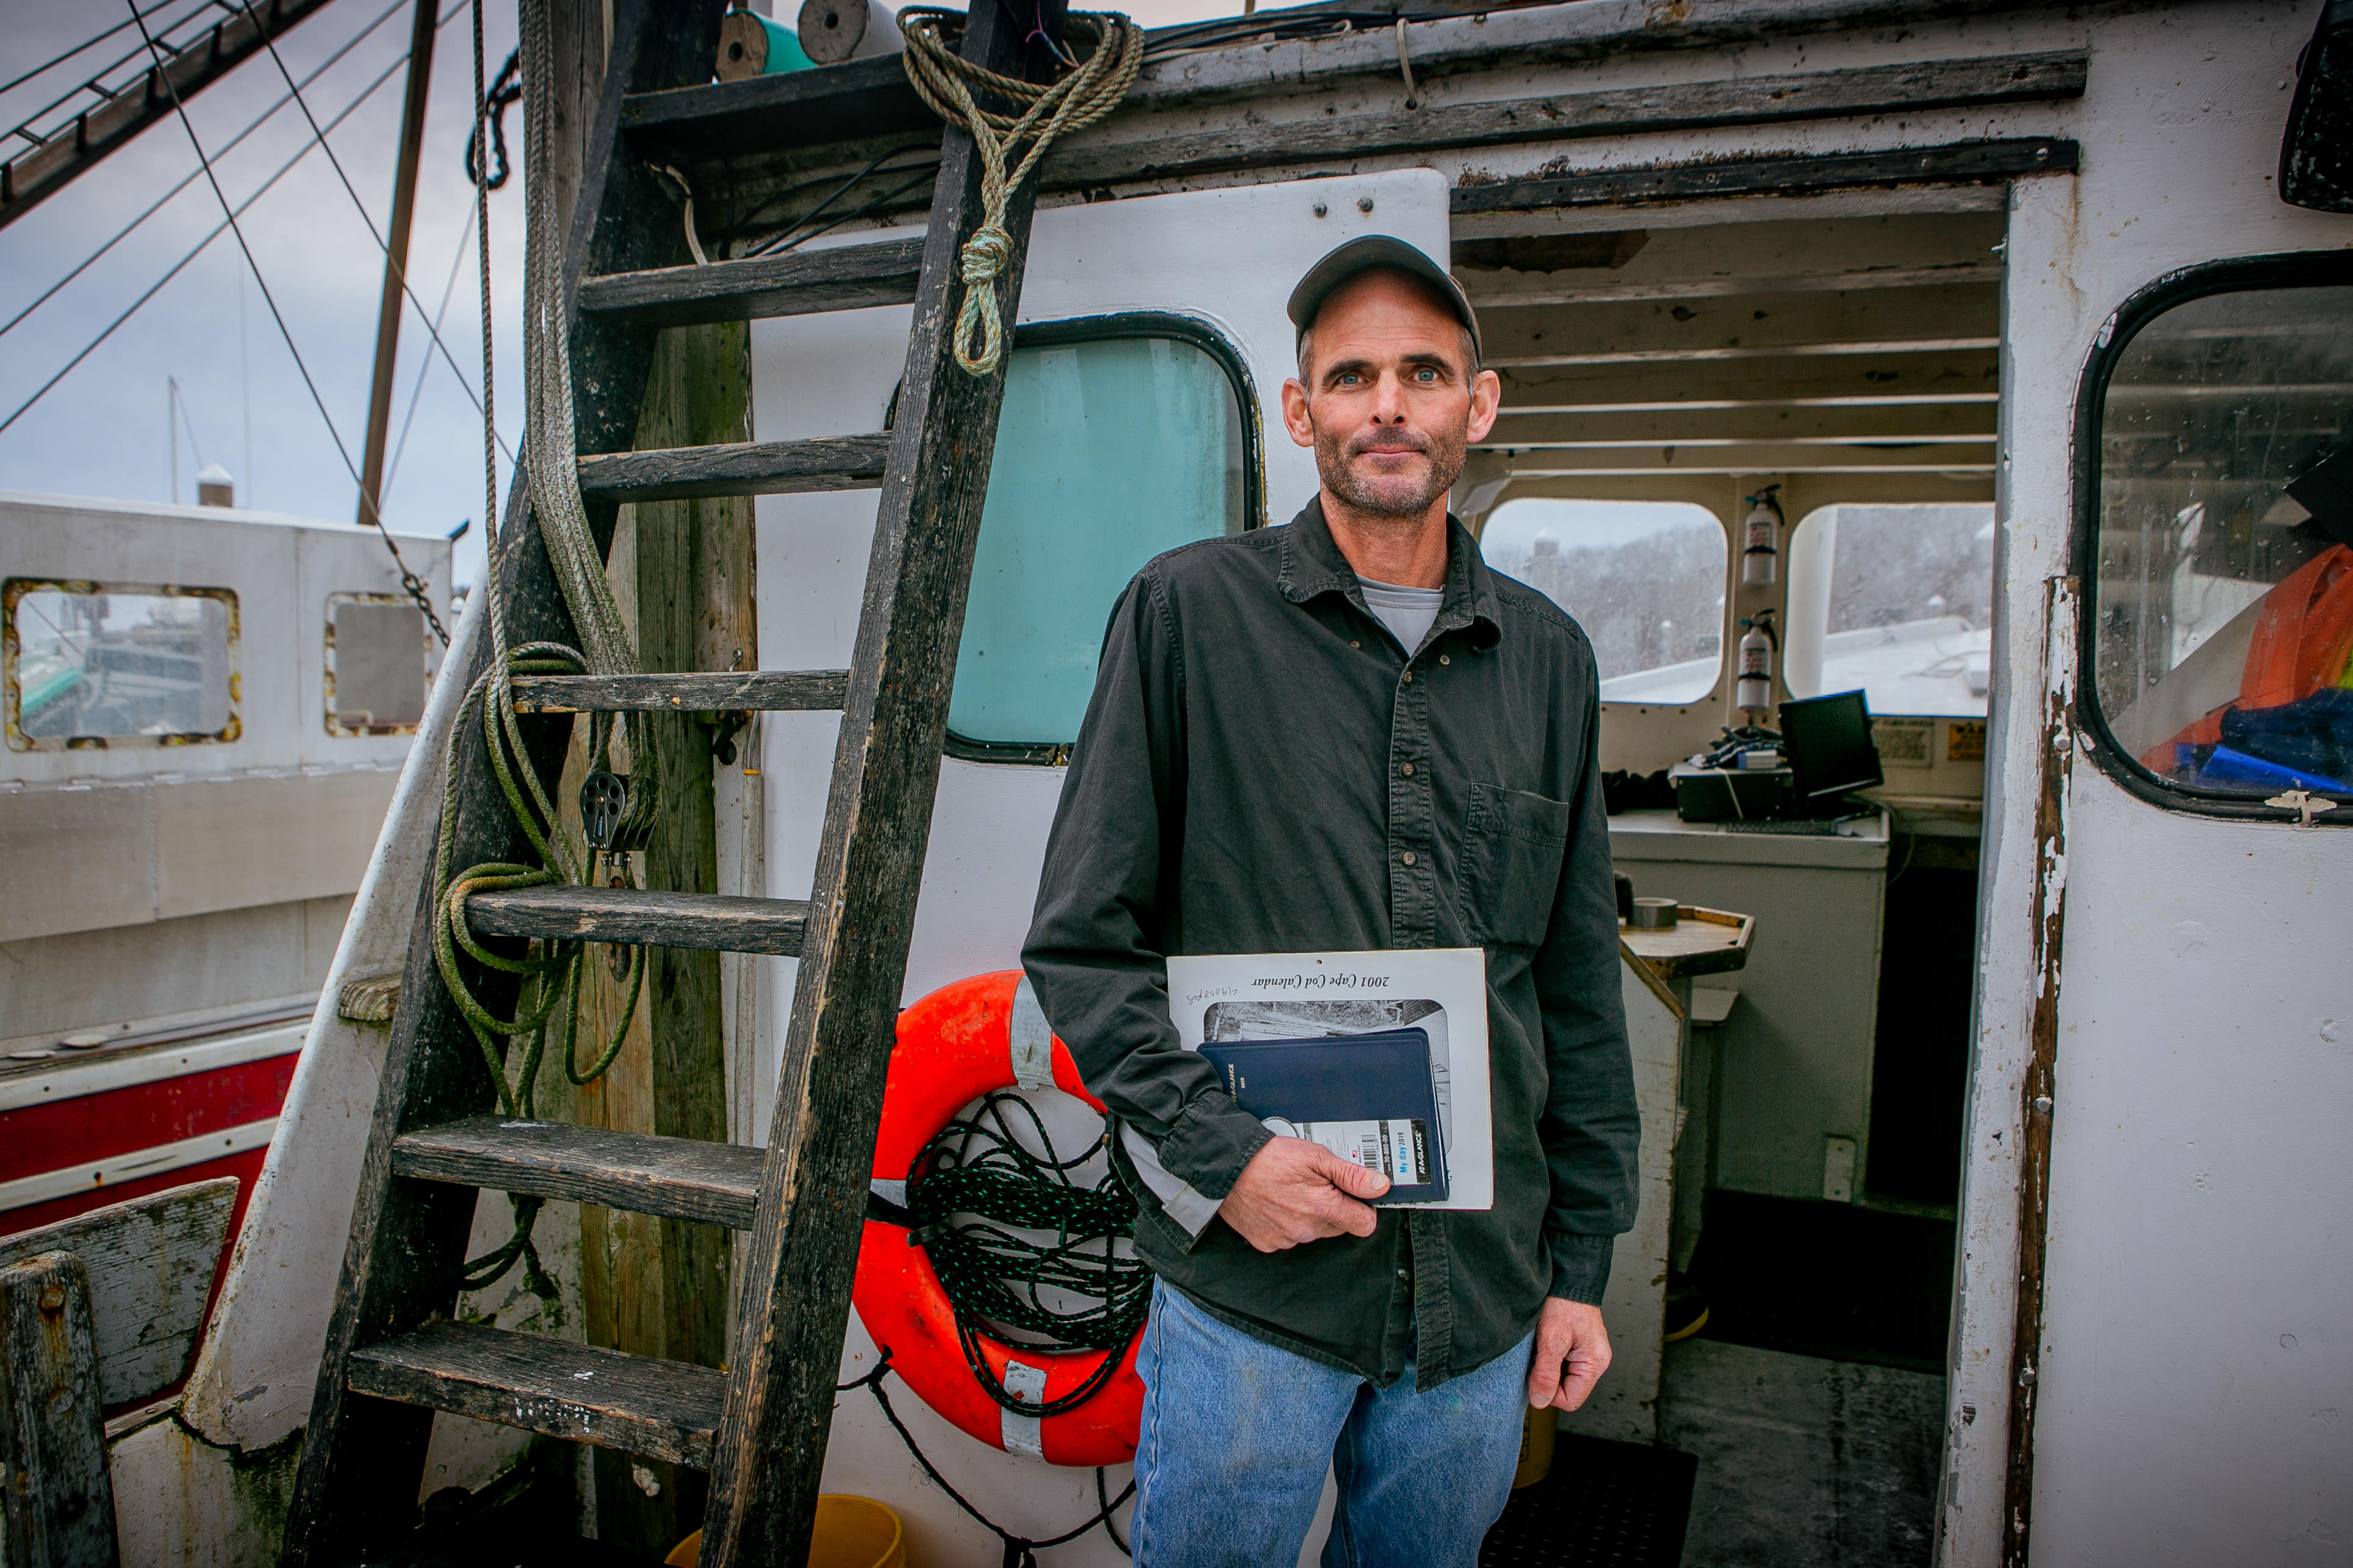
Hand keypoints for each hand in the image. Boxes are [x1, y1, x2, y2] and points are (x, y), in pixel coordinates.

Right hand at [1217, 1136, 1389, 1251]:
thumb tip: (1380, 1186)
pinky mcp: (1267, 1243)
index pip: (1365, 1224)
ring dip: (1309, 1215)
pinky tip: (1276, 1203)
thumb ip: (1351, 1175)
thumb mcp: (1316, 1156)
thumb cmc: (1269, 1158)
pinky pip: (1288, 1237)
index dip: (1363, 1207)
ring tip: (1291, 1190)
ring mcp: (1285, 1239)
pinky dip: (1286, 1223)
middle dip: (1334, 1207)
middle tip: (1315, 1184)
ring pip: (1313, 1231)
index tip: (1355, 1195)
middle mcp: (1306, 1230)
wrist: (1226, 1167)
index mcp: (1323, 1208)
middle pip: (1338, 1226)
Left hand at [1526, 1297, 1610, 1410]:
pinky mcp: (1577, 1347)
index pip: (1570, 1400)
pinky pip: (1560, 1364)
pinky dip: (1548, 1357)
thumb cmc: (1563, 1303)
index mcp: (1594, 1363)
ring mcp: (1586, 1354)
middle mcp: (1594, 1362)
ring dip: (1546, 1367)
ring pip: (1560, 1378)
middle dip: (1547, 1377)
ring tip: (1541, 1346)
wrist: (1565, 1277)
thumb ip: (1546, 1373)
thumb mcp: (1551, 1339)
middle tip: (1538, 1355)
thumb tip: (1539, 1401)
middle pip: (1566, 1390)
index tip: (1535, 1374)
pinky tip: (1543, 1343)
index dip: (1549, 1393)